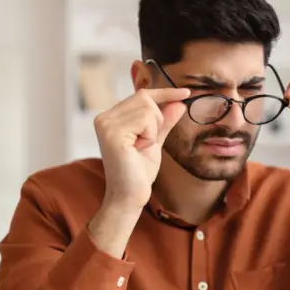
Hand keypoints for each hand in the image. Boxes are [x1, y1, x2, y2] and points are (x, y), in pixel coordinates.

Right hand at [93, 87, 190, 209]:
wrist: (130, 196)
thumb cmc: (139, 171)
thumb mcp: (155, 141)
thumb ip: (165, 121)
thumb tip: (179, 102)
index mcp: (110, 117)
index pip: (141, 95)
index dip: (165, 92)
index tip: (186, 92)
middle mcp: (104, 117)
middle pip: (145, 98)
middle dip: (157, 120)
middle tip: (147, 142)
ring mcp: (105, 124)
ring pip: (147, 109)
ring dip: (153, 131)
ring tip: (140, 148)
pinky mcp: (112, 133)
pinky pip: (145, 120)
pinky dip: (149, 136)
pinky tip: (138, 150)